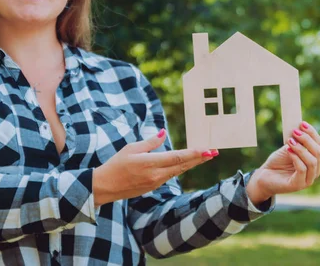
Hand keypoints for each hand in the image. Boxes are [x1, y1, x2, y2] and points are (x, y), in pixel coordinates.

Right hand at [93, 129, 217, 205]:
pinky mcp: (153, 187)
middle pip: (183, 165)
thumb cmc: (115, 164)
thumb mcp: (131, 148)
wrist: (105, 187)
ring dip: (192, 163)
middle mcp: (156, 175)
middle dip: (200, 158)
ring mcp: (156, 183)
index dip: (194, 154)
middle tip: (215, 152)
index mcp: (150, 163)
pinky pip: (171, 175)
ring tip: (206, 156)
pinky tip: (187, 163)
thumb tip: (163, 133)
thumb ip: (150, 143)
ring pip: (179, 171)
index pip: (177, 157)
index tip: (208, 150)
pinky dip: (180, 168)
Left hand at [247, 121, 319, 203]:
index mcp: (314, 160)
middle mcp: (314, 170)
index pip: (319, 144)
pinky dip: (296, 158)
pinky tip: (288, 150)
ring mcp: (308, 179)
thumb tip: (300, 127)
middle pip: (318, 152)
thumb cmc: (277, 162)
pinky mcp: (298, 185)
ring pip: (312, 161)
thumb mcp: (288, 148)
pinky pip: (302, 169)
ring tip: (290, 140)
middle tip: (295, 131)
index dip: (312, 133)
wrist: (264, 176)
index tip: (302, 123)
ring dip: (301, 149)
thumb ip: (296, 141)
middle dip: (307, 139)